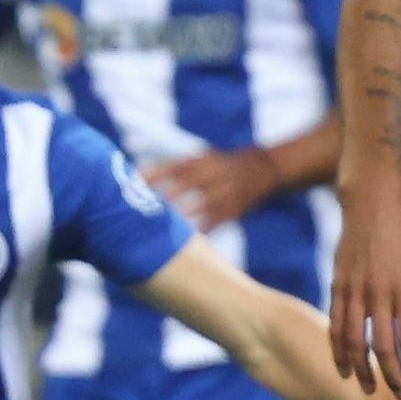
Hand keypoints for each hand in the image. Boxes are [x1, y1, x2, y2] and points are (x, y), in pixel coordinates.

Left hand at [145, 146, 279, 232]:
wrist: (264, 168)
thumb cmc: (221, 165)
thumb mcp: (203, 158)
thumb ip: (176, 167)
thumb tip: (140, 176)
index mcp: (203, 160)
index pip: (175, 166)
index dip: (155, 174)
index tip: (136, 183)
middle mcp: (215, 173)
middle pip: (187, 184)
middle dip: (166, 196)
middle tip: (146, 209)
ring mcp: (227, 191)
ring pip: (201, 205)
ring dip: (183, 216)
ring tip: (163, 228)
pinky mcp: (235, 209)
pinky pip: (215, 222)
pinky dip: (200, 230)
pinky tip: (187, 240)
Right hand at [330, 187, 400, 395]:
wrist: (371, 205)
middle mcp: (378, 292)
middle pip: (381, 345)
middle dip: (391, 376)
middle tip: (399, 395)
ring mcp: (354, 290)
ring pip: (353, 340)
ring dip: (361, 370)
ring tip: (368, 390)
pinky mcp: (337, 286)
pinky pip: (335, 325)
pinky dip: (337, 350)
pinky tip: (343, 368)